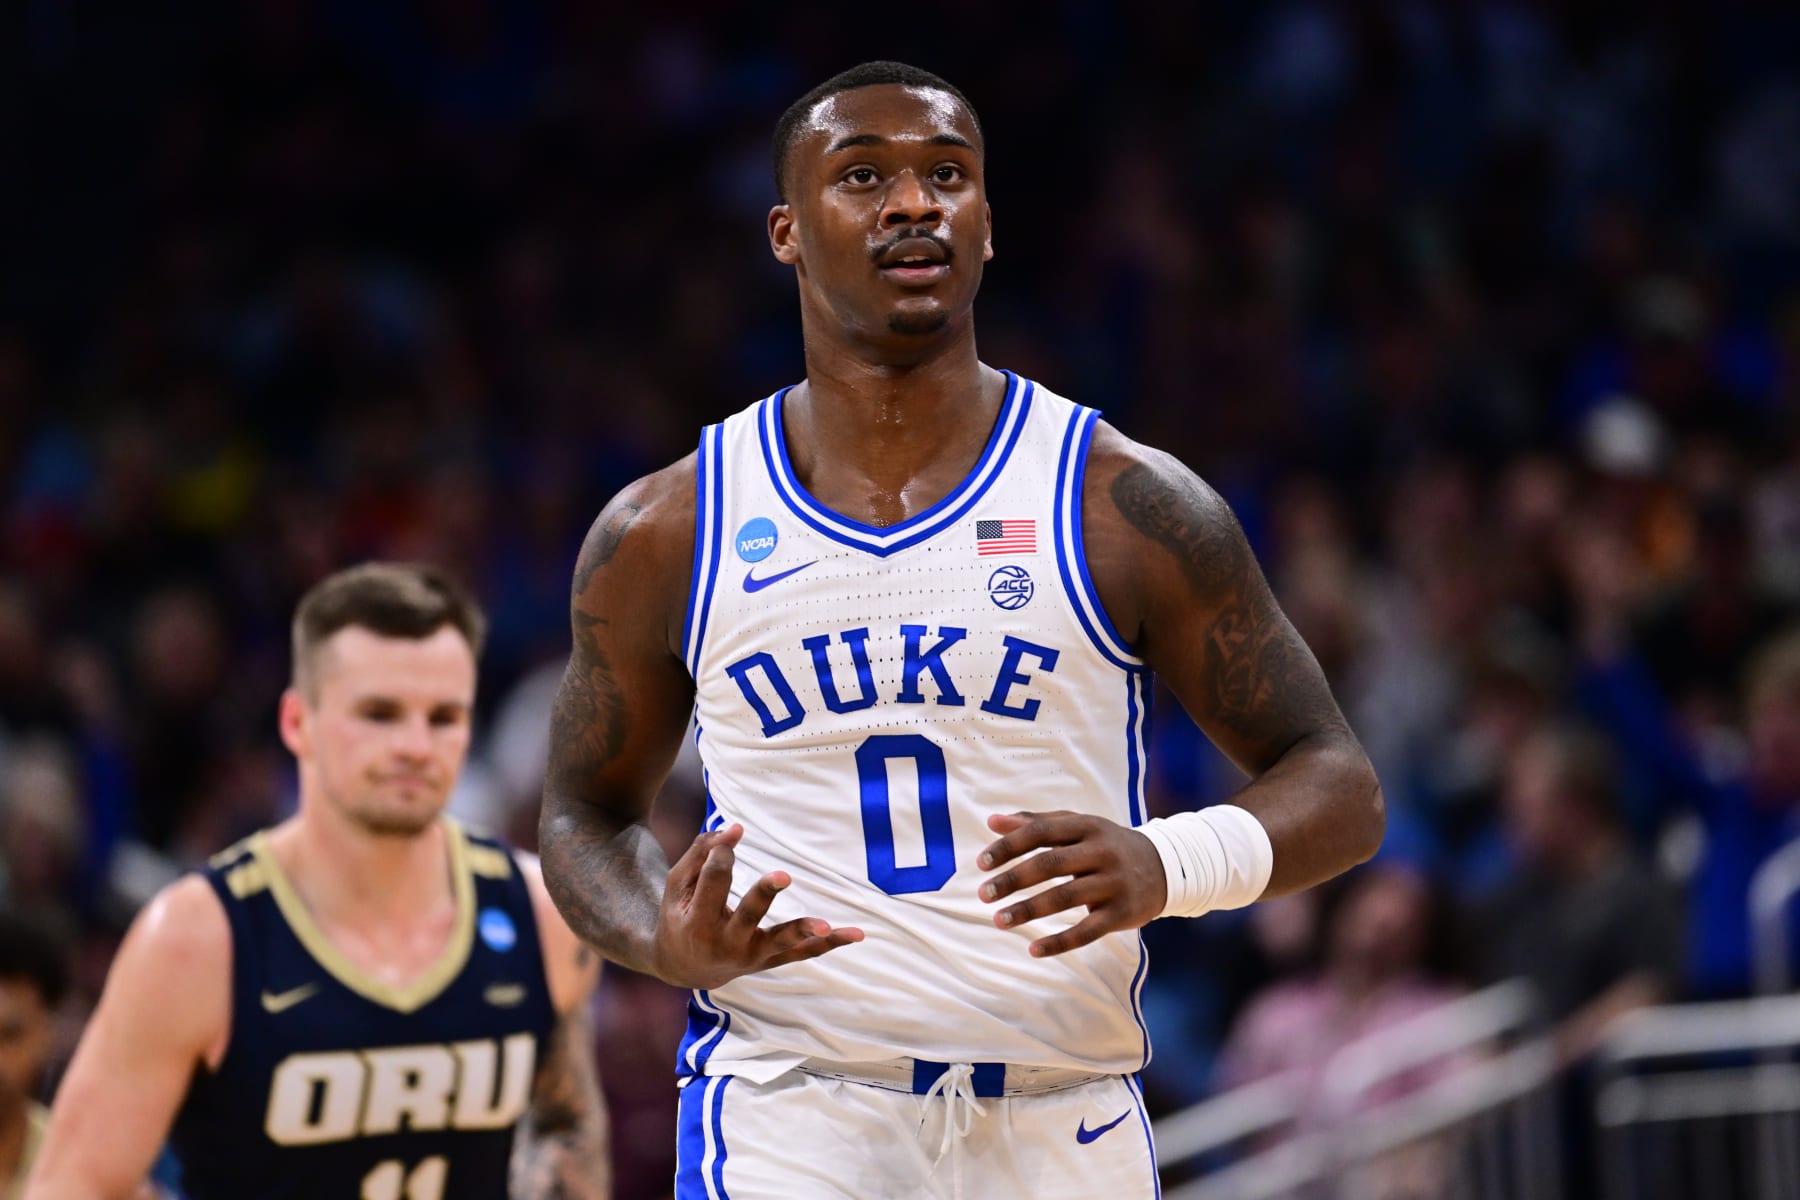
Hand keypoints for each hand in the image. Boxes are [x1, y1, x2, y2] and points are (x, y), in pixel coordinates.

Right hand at [650, 824, 862, 989]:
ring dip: (805, 931)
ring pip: (782, 943)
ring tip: (826, 924)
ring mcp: (752, 957)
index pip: (715, 880)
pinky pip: (803, 953)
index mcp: (698, 923)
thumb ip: (701, 852)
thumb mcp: (679, 885)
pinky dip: (829, 944)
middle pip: (748, 915)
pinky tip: (857, 933)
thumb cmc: (680, 917)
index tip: (732, 835)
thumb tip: (735, 828)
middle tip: (782, 875)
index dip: (723, 852)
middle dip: (764, 895)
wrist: (684, 968)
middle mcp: (726, 944)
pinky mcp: (771, 961)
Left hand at [976, 811, 1166, 956]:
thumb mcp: (1078, 827)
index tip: (981, 863)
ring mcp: (1113, 883)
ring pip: (1065, 898)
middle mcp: (1101, 851)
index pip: (1041, 832)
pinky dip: (1059, 942)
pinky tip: (1033, 949)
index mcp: (1087, 826)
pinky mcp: (1122, 913)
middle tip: (982, 894)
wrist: (1165, 867)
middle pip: (1050, 864)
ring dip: (1028, 910)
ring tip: (998, 920)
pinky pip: (1087, 931)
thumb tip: (992, 821)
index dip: (1009, 846)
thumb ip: (1036, 823)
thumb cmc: (1107, 845)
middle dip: (1012, 879)